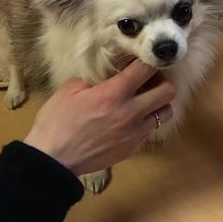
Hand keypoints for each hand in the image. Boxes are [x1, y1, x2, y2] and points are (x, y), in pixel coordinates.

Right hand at [24, 60, 174, 174]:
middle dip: (161, 83)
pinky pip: (151, 130)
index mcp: (114, 93)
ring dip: (159, 104)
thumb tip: (108, 78)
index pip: (146, 69)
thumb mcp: (70, 90)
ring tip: (144, 102)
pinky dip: (146, 123)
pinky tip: (131, 121)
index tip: (141, 62)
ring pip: (166, 113)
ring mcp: (136, 132)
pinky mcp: (134, 148)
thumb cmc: (57, 122)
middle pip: (168, 91)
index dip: (147, 62)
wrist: (54, 160)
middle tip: (148, 83)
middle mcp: (131, 112)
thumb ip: (94, 80)